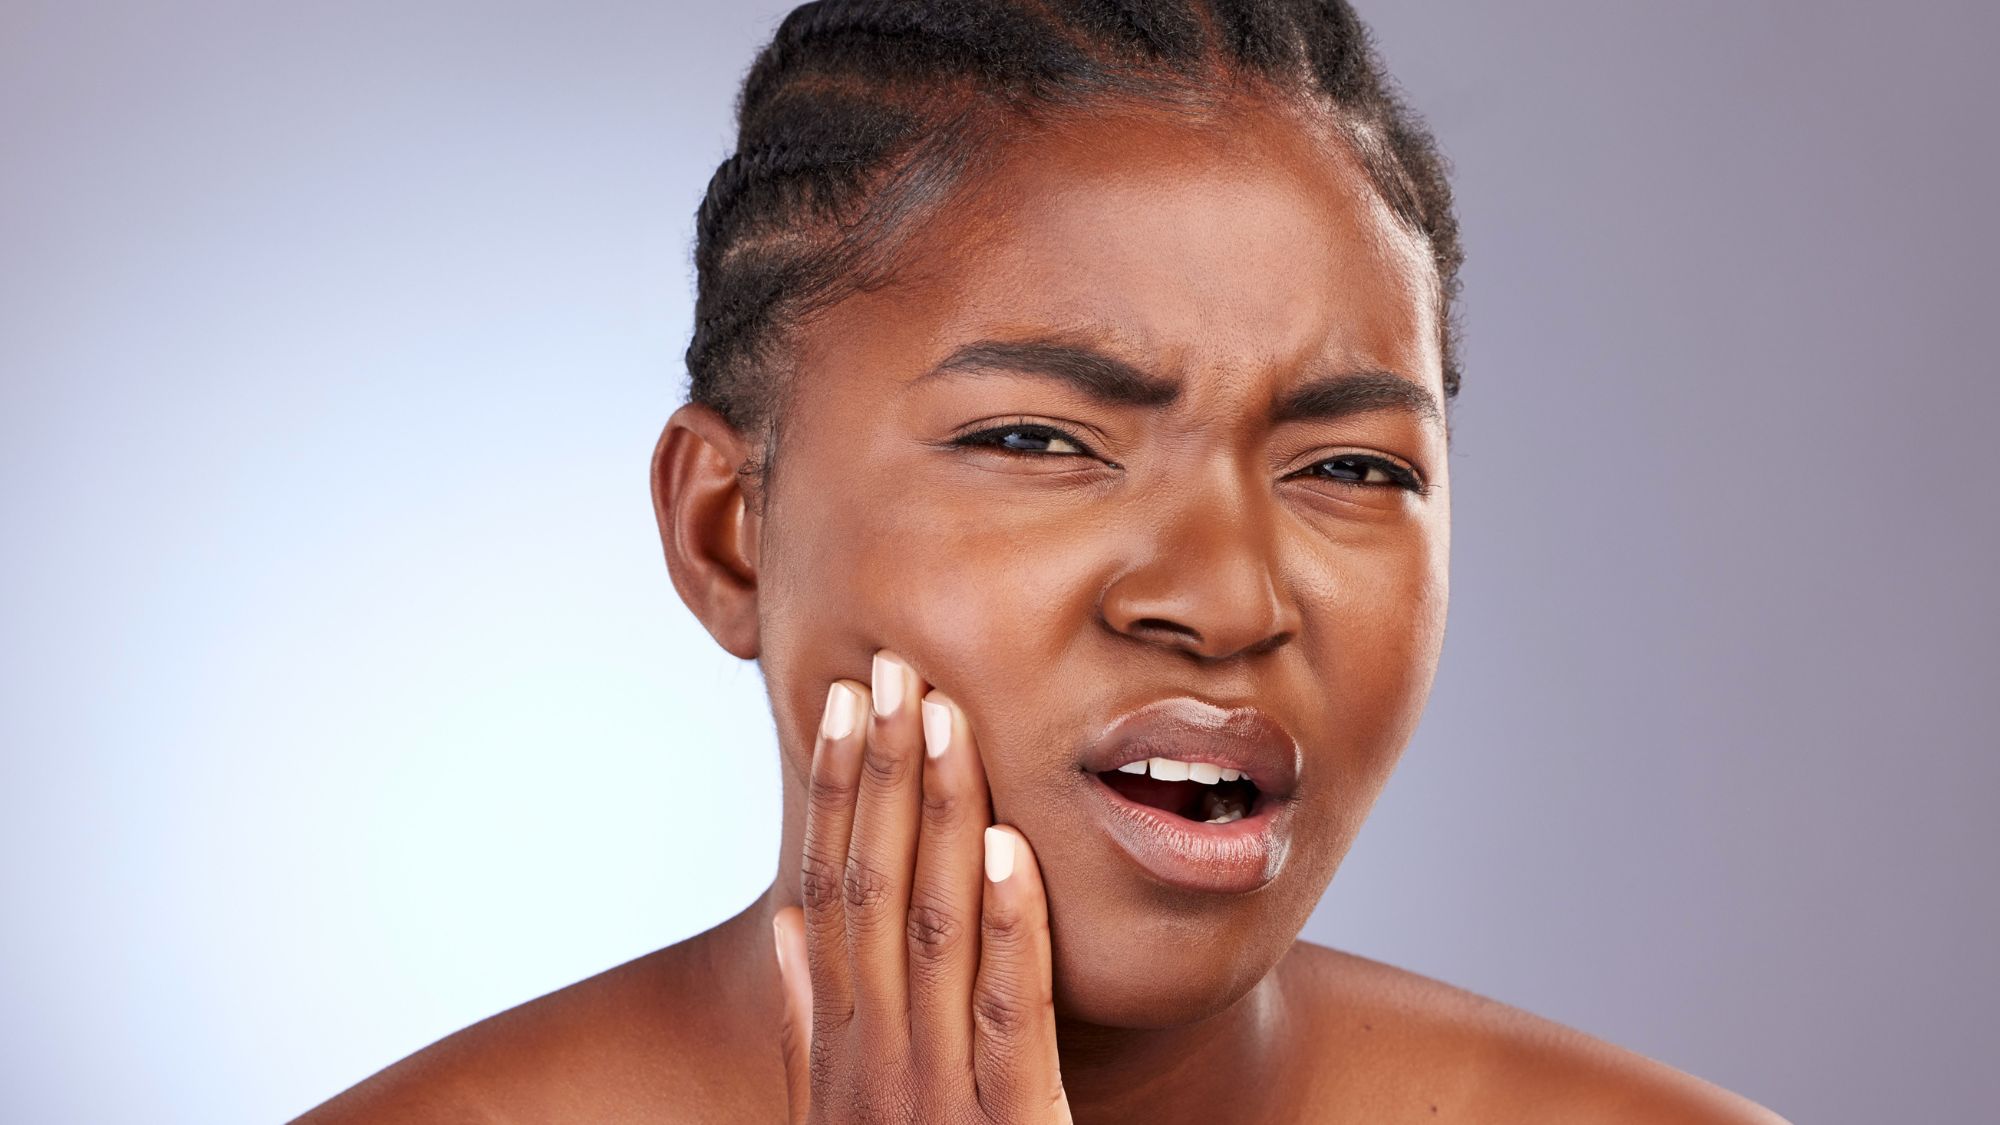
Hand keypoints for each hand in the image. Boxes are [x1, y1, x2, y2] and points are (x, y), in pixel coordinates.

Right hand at [772, 651, 1071, 1123]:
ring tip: (943, 719)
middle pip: (871, 891)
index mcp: (841, 1049)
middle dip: (879, 775)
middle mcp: (874, 1063)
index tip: (840, 701)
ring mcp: (935, 1097)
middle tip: (889, 668)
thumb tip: (788, 925)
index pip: (829, 891)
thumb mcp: (847, 1111)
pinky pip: (1008, 1015)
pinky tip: (1006, 850)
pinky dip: (1006, 927)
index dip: (833, 793)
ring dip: (937, 817)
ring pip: (932, 930)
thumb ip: (815, 1023)